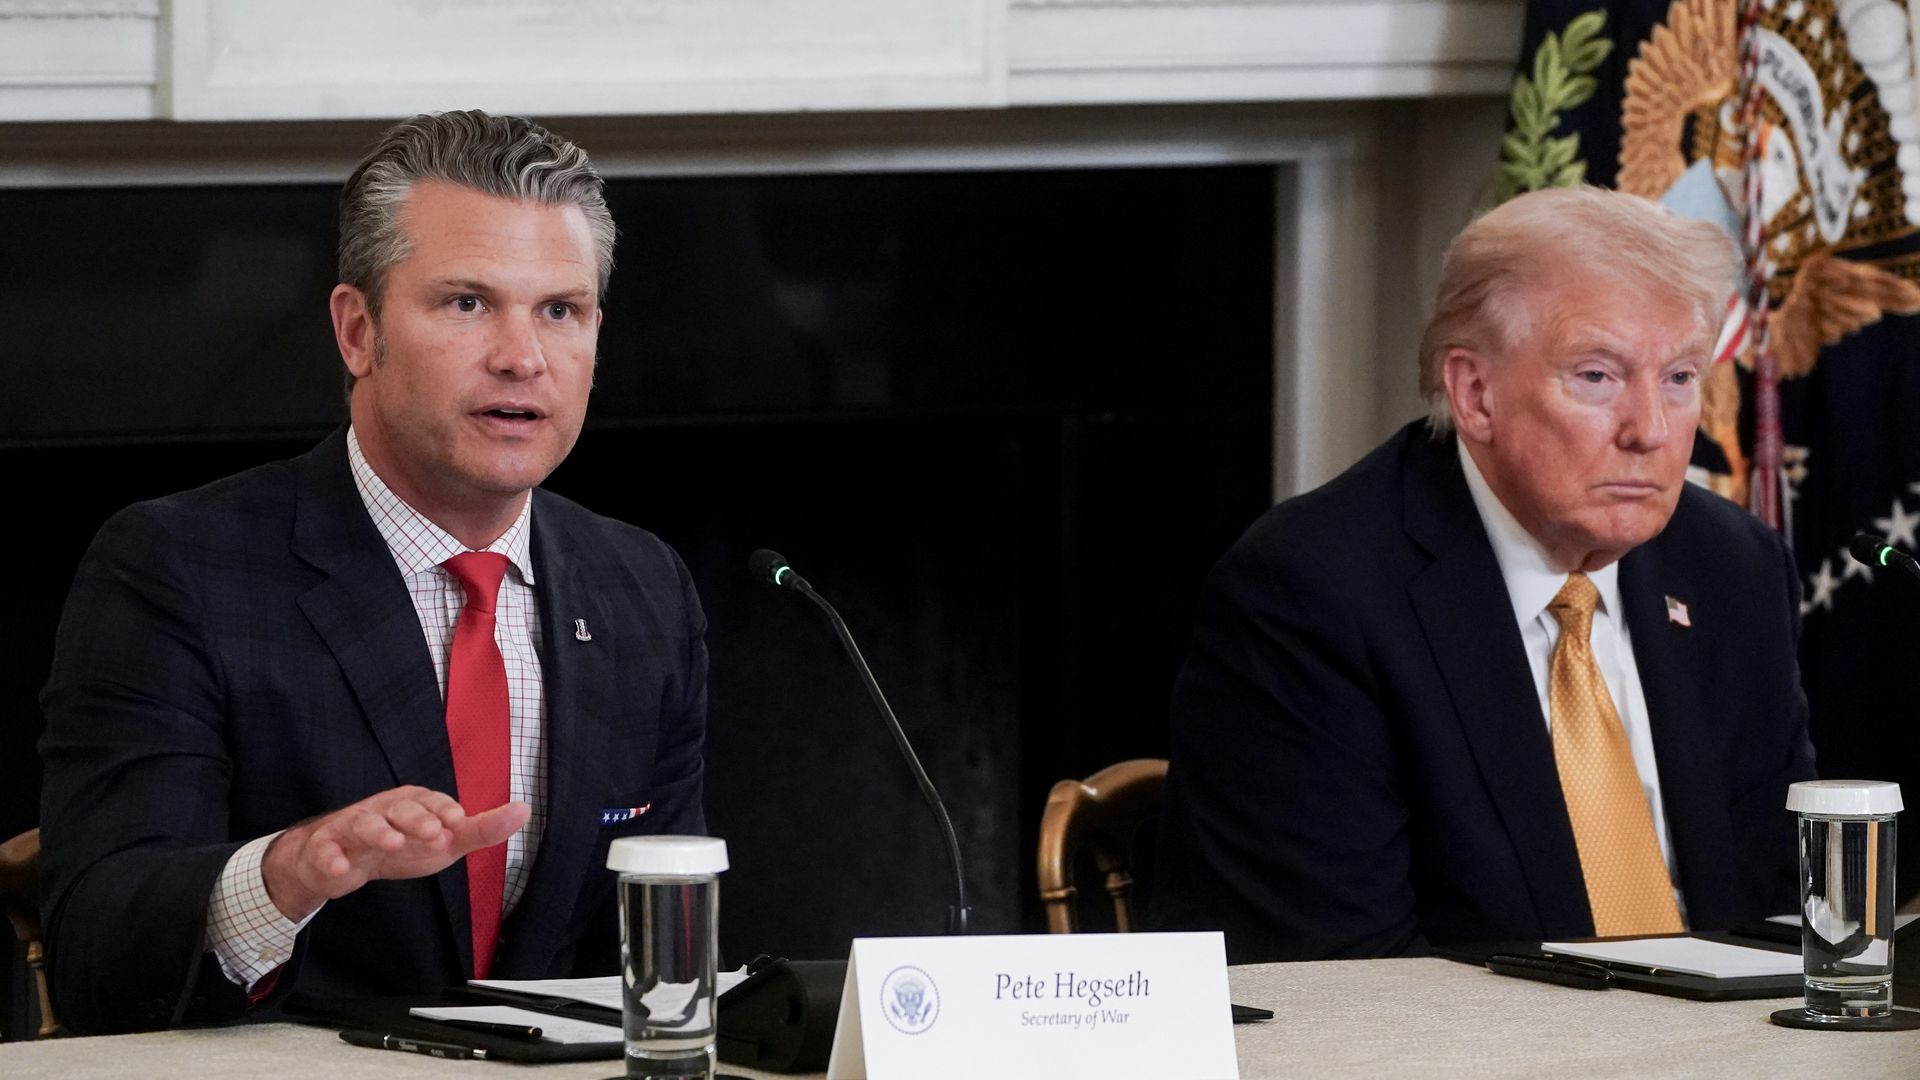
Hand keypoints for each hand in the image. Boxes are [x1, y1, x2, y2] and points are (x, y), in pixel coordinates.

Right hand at [260, 785, 529, 920]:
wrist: (343, 861)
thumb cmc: (402, 845)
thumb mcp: (445, 841)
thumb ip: (481, 830)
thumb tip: (524, 810)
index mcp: (413, 803)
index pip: (430, 800)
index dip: (443, 809)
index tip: (458, 821)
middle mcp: (383, 809)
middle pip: (399, 807)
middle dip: (416, 818)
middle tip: (434, 833)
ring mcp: (352, 827)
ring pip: (362, 823)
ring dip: (377, 831)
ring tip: (392, 843)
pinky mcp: (326, 848)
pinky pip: (325, 850)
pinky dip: (331, 858)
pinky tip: (341, 869)